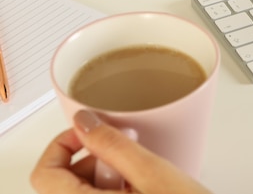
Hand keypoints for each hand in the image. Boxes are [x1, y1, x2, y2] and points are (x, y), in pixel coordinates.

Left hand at [31, 110, 213, 193]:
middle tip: (129, 152)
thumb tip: (84, 122)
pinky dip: (118, 187)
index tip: (90, 132)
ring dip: (109, 174)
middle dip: (95, 159)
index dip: (63, 145)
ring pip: (84, 190)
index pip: (44, 174)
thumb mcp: (152, 174)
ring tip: (142, 174)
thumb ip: (113, 146)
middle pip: (63, 181)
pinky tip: (145, 186)